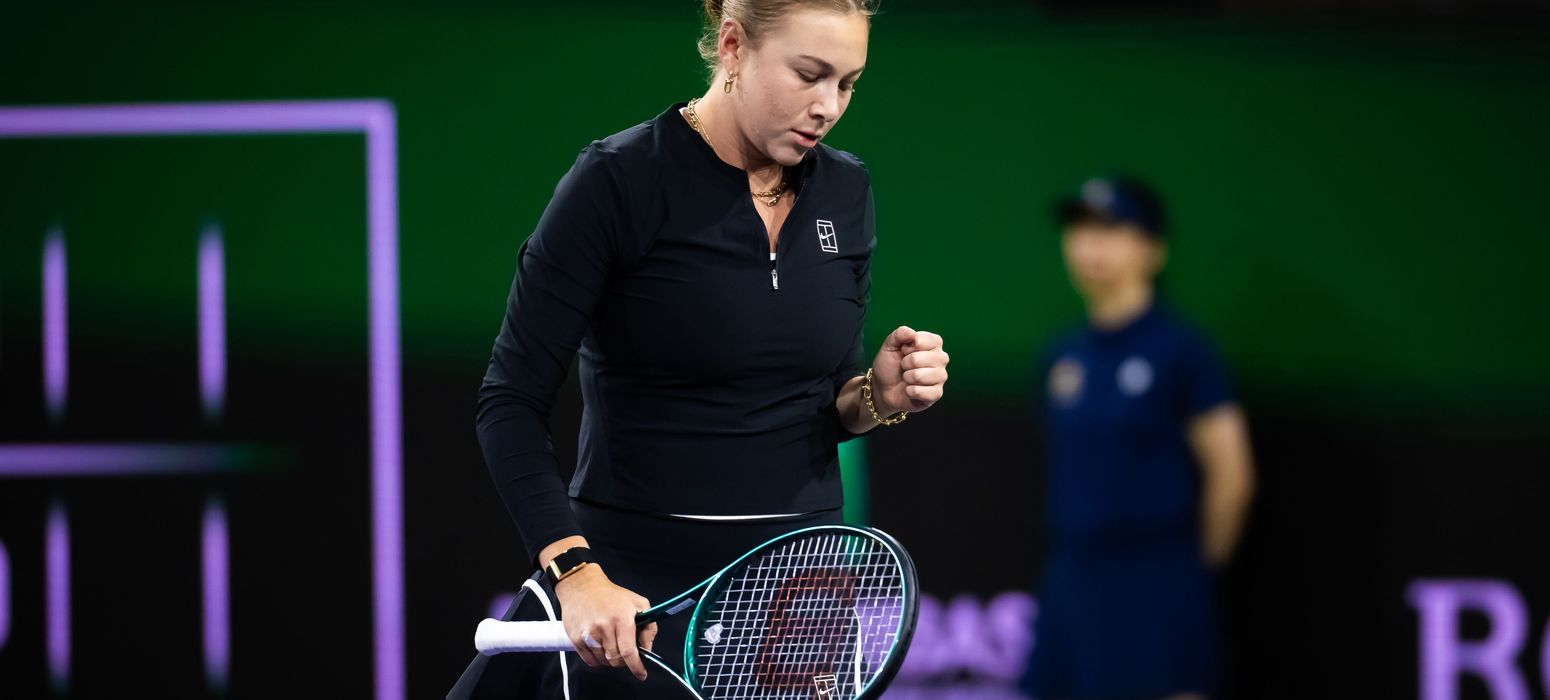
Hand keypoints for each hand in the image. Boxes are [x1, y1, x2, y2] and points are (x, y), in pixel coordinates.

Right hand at [553, 565, 656, 680]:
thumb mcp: (638, 603)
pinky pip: (590, 661)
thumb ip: (648, 626)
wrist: (581, 586)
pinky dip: (597, 660)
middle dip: (623, 661)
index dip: (636, 667)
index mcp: (621, 619)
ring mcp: (588, 634)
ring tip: (610, 643)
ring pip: (604, 662)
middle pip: (616, 659)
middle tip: (624, 651)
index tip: (641, 674)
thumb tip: (647, 649)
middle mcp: (604, 628)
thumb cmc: (611, 595)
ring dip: (610, 659)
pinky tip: (600, 646)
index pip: (629, 652)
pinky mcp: (576, 639)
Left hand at [870, 326, 948, 415]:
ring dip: (907, 378)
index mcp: (934, 343)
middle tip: (904, 367)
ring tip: (907, 378)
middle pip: (917, 359)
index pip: (920, 340)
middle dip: (904, 364)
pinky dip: (909, 391)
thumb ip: (900, 334)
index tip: (904, 351)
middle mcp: (941, 358)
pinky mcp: (937, 393)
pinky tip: (910, 390)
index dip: (906, 347)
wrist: (885, 388)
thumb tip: (912, 334)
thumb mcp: (890, 345)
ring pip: (918, 376)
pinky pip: (920, 392)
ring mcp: (941, 376)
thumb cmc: (891, 365)